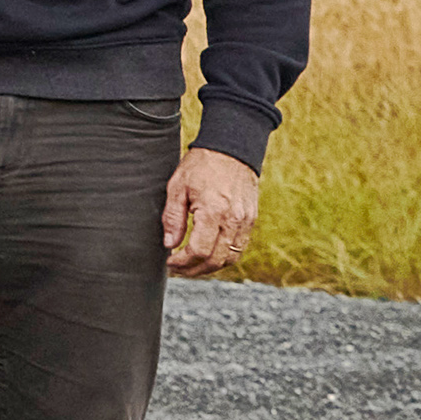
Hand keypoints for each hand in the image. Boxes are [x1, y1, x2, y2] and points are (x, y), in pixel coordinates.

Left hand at [164, 146, 259, 276]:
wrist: (232, 149)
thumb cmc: (201, 165)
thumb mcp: (177, 186)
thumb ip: (173, 218)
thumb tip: (169, 244)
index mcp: (214, 212)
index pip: (199, 251)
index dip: (183, 262)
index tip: (170, 262)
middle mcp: (234, 220)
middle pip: (216, 260)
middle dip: (194, 270)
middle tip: (177, 270)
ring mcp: (246, 221)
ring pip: (231, 258)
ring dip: (210, 267)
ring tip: (191, 266)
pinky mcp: (251, 220)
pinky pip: (239, 247)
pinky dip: (224, 256)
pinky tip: (208, 254)